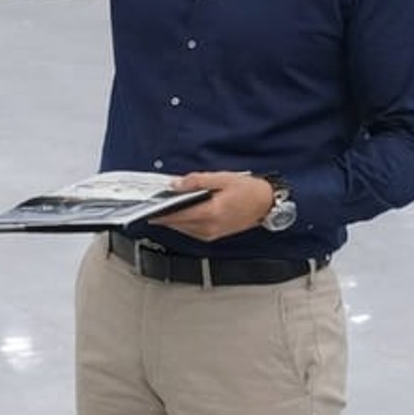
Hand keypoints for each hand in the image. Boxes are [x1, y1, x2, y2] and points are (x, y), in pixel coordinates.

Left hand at [156, 170, 277, 241]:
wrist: (266, 204)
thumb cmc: (248, 190)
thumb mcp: (221, 178)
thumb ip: (196, 181)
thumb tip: (176, 184)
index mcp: (211, 213)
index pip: (178, 215)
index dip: (160, 213)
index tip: (147, 210)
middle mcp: (209, 227)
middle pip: (178, 224)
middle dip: (164, 216)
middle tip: (152, 206)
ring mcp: (211, 234)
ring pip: (183, 229)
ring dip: (173, 220)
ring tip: (163, 208)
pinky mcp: (213, 235)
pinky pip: (191, 231)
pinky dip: (183, 222)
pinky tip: (180, 213)